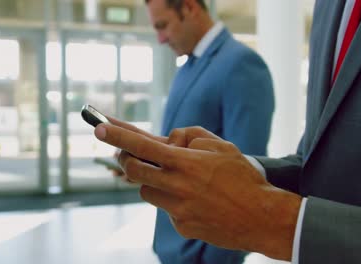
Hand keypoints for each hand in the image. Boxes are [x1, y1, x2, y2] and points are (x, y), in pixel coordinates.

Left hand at [95, 124, 301, 260]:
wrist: (262, 218)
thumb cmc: (243, 177)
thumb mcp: (221, 145)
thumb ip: (190, 136)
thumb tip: (169, 140)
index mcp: (184, 162)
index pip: (142, 145)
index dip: (117, 135)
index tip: (98, 128)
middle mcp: (176, 186)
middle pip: (134, 171)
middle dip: (127, 160)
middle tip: (129, 155)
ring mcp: (177, 209)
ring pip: (147, 192)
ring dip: (153, 181)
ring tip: (175, 179)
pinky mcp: (182, 225)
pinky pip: (166, 210)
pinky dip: (172, 200)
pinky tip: (194, 200)